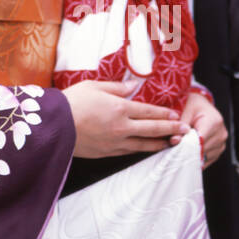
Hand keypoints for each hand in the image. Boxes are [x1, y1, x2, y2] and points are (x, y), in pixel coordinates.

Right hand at [63, 80, 187, 158]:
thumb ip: (116, 87)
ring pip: (143, 145)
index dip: (165, 114)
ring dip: (159, 144)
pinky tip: (146, 150)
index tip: (176, 115)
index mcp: (120, 108)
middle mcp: (121, 127)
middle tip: (184, 131)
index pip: (149, 111)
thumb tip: (132, 87)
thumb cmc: (71, 102)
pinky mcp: (106, 153)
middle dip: (170, 129)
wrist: (53, 127)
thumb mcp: (93, 86)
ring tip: (171, 143)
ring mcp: (115, 142)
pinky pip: (128, 152)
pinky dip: (140, 151)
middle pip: (152, 129)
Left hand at [169, 91, 227, 168]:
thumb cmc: (194, 106)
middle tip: (175, 150)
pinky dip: (198, 158)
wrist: (204, 106)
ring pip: (205, 156)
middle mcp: (221, 133)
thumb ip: (180, 126)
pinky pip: (208, 159)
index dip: (187, 145)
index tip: (175, 147)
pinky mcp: (220, 149)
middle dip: (188, 151)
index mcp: (214, 122)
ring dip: (193, 156)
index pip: (200, 140)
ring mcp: (222, 142)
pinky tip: (189, 155)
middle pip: (202, 150)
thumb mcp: (186, 111)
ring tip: (182, 150)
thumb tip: (174, 141)